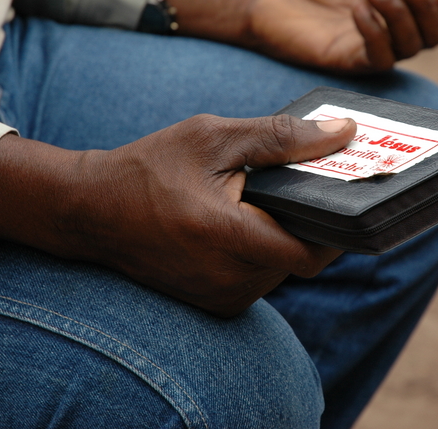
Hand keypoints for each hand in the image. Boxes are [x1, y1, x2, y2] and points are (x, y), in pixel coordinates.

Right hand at [0, 116, 355, 316]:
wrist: (92, 211)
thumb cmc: (149, 168)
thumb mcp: (214, 138)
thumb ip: (280, 137)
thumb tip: (342, 134)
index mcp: (227, 238)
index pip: (313, 251)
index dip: (337, 225)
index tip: (345, 193)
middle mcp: (227, 280)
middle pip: (301, 258)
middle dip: (309, 222)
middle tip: (306, 184)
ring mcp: (220, 298)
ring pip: (282, 268)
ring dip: (284, 236)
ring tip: (266, 198)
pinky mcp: (214, 303)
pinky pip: (259, 277)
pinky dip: (262, 250)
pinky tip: (245, 219)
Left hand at [166, 0, 437, 72]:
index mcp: (396, 12)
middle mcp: (389, 36)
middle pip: (431, 36)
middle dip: (424, 4)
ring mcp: (369, 51)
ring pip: (409, 47)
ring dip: (399, 13)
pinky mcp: (348, 62)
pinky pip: (378, 56)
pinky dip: (376, 31)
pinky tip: (359, 9)